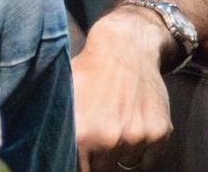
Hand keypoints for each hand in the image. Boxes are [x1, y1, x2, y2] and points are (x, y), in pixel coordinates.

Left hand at [72, 13, 172, 170]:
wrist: (125, 47)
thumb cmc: (90, 68)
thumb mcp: (65, 92)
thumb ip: (57, 124)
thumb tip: (47, 147)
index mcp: (82, 131)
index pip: (80, 169)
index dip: (79, 163)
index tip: (81, 156)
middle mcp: (110, 138)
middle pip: (103, 169)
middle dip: (98, 157)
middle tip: (96, 135)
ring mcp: (137, 137)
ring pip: (126, 164)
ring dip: (119, 152)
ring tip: (113, 122)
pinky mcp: (159, 133)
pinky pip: (148, 160)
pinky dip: (140, 150)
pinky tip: (131, 125)